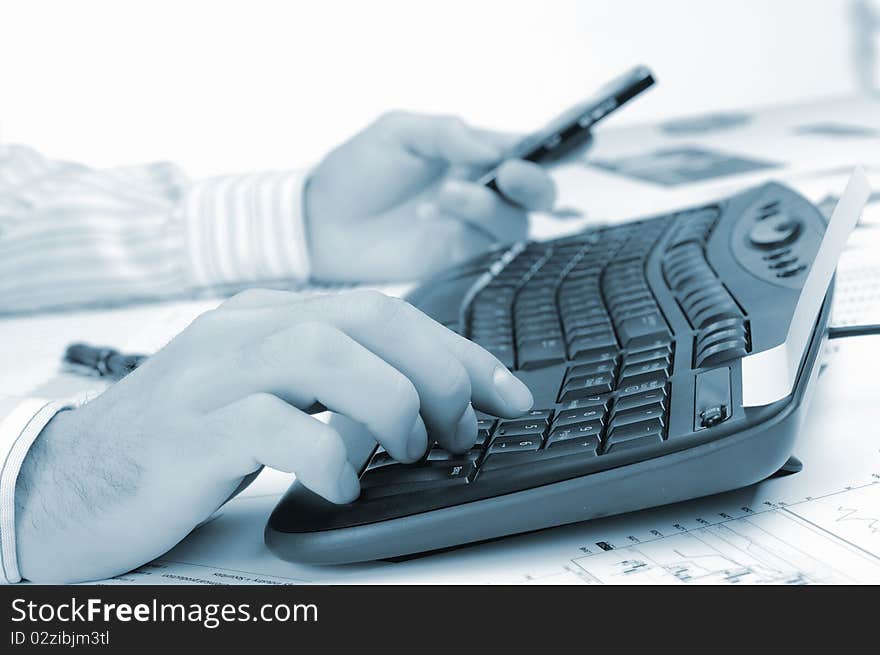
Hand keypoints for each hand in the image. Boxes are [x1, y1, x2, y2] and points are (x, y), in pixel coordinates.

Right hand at [14, 289, 533, 582]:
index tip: (508, 393)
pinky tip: (342, 484)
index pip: (385, 311)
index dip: (457, 350)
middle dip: (436, 371)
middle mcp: (245, 329)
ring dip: (389, 404)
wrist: (79, 478)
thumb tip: (425, 401)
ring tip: (407, 451)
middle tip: (460, 430)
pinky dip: (326, 455)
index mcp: (272, 315)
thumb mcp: (270, 396)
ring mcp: (214, 374)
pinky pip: (272, 426)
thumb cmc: (190, 439)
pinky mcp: (190, 430)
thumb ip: (335, 384)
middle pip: (366, 317)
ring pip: (324, 353)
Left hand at [305, 112, 557, 281]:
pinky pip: (484, 249)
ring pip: (514, 222)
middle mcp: (482, 190)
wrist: (320, 224)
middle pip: (536, 192)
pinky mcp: (456, 259)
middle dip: (533, 182)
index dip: (555, 144)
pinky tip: (430, 216)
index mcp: (473, 152)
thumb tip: (492, 147)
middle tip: (508, 174)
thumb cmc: (357, 170)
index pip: (525, 147)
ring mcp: (471, 228)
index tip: (567, 140)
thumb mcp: (396, 133)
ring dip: (487, 205)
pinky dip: (466, 230)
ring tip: (445, 194)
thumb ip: (445, 133)